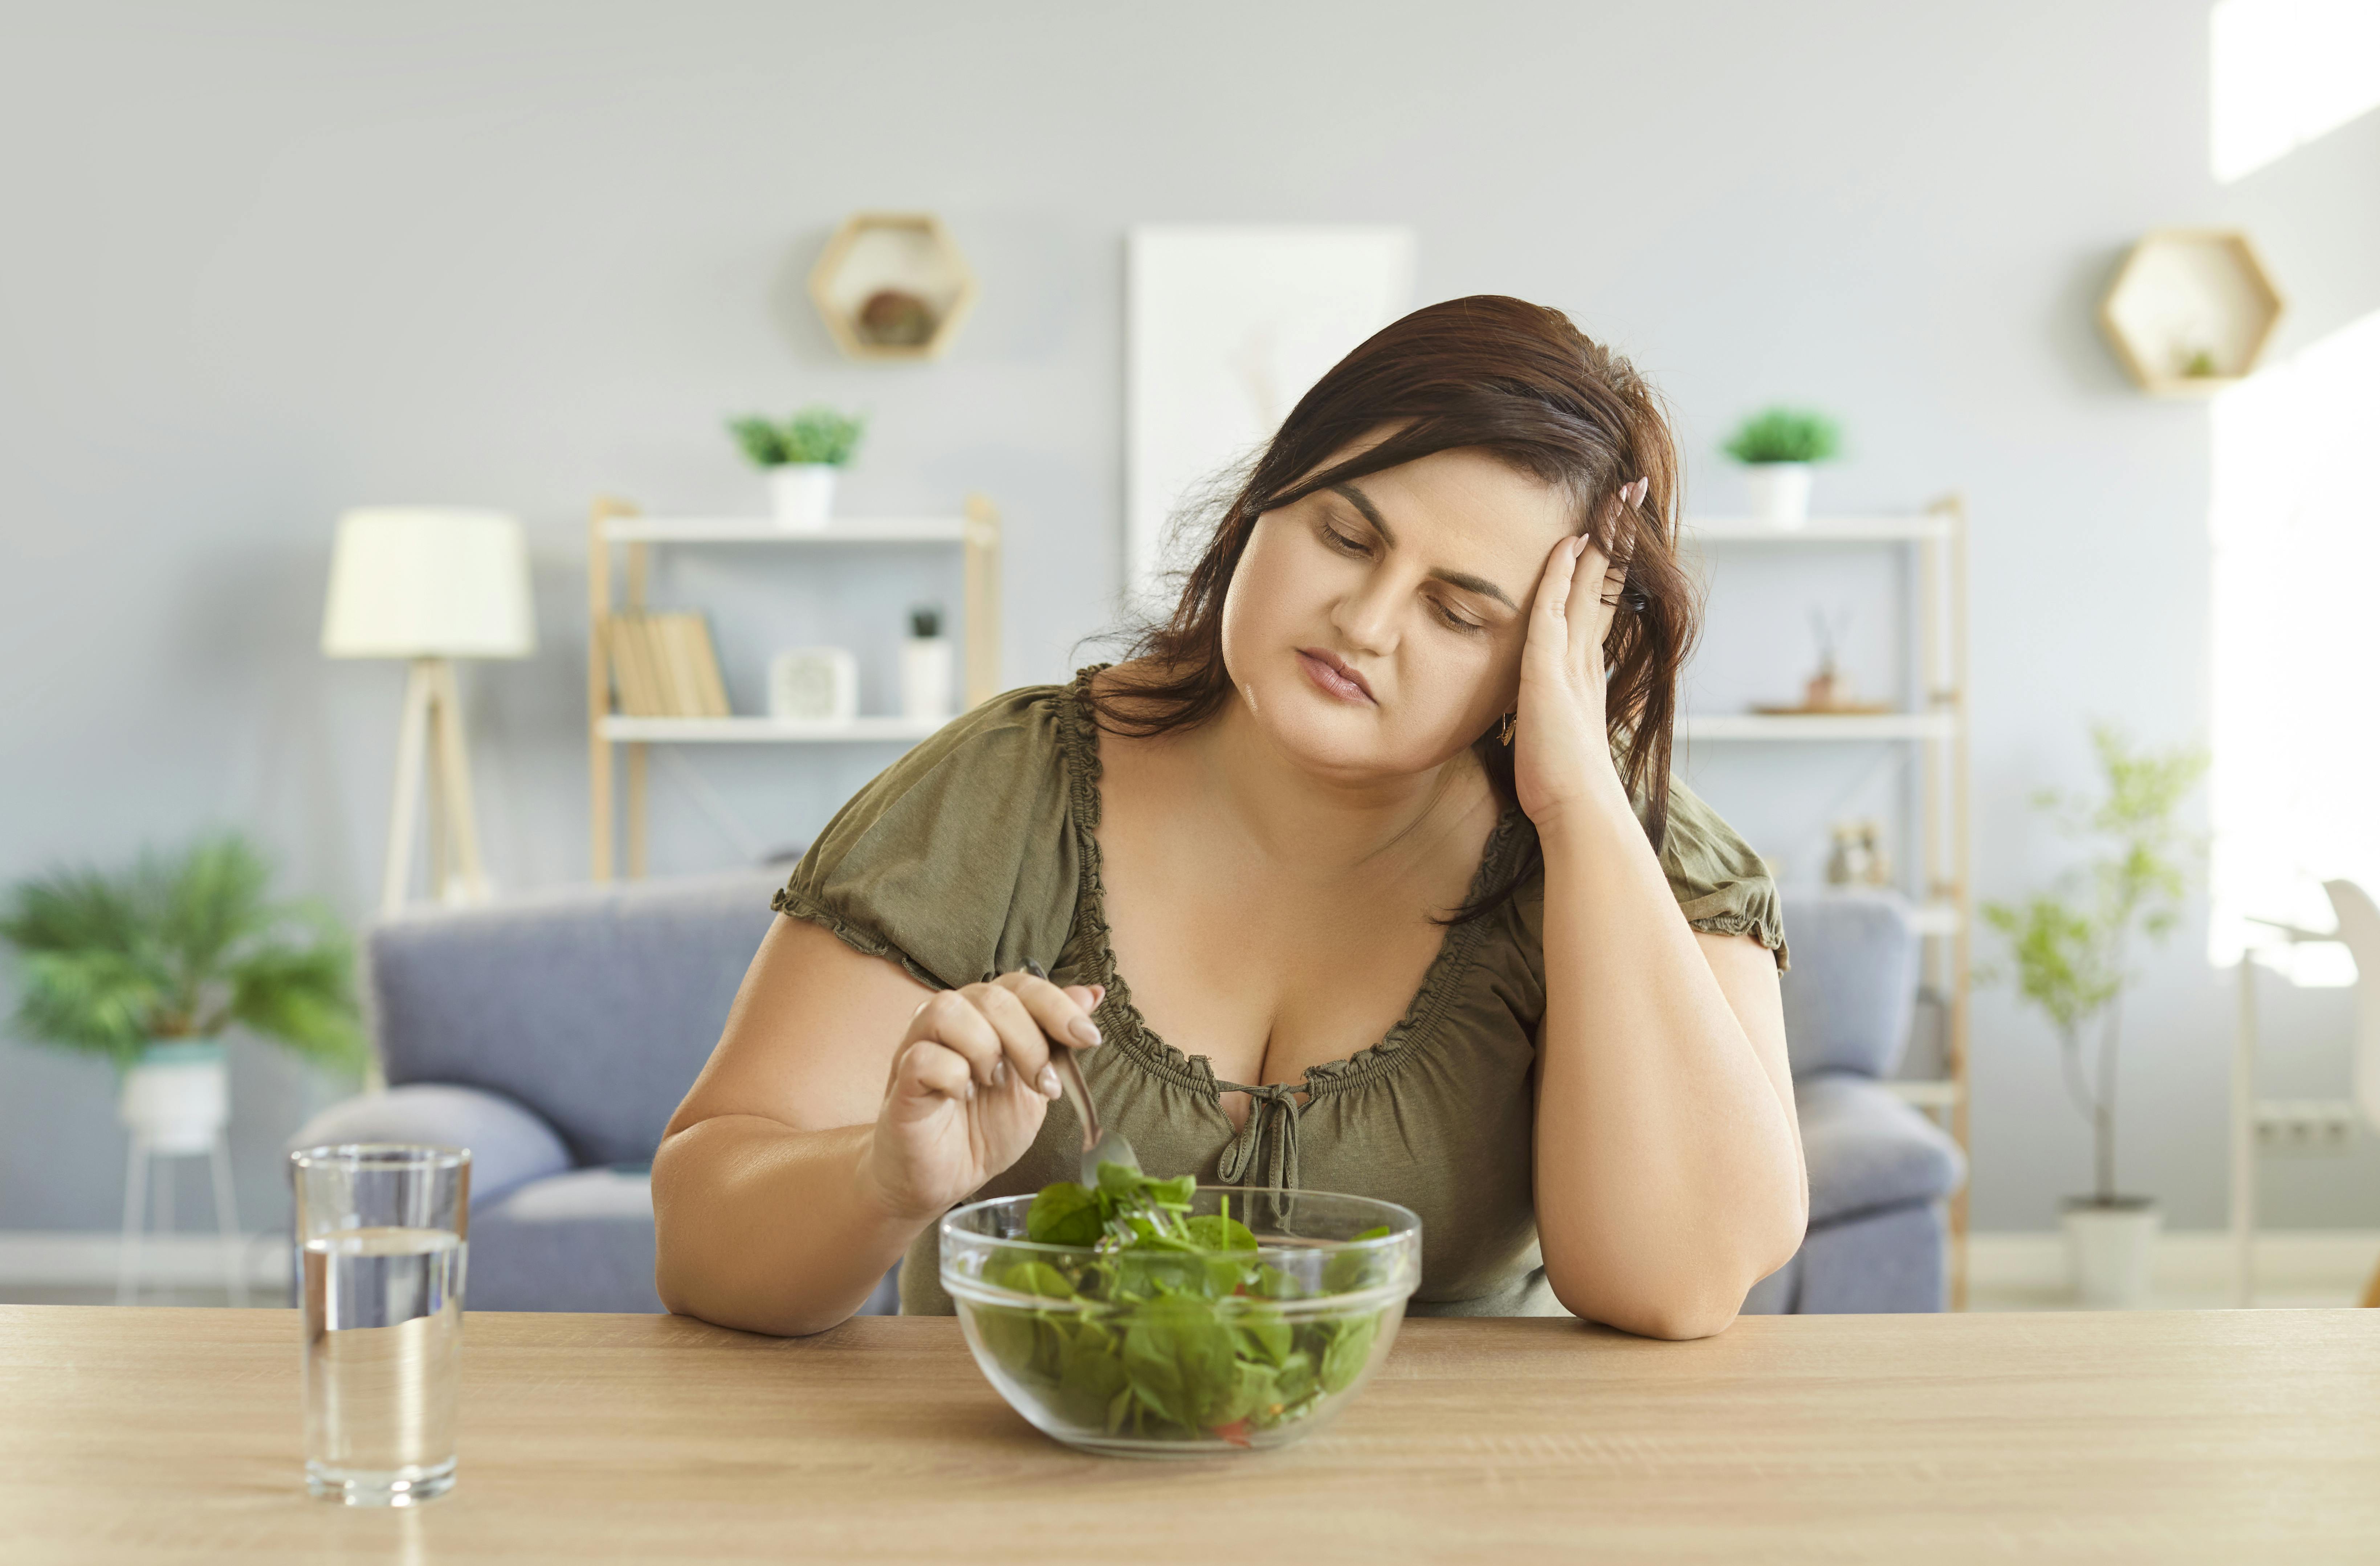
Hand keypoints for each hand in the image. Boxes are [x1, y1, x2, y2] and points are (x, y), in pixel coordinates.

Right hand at [862, 971, 1104, 1222]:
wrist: (943, 1178)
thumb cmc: (984, 1128)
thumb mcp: (1035, 1085)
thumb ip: (1056, 1039)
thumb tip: (1092, 994)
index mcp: (986, 1015)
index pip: (1022, 985)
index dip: (1059, 1006)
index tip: (1088, 1039)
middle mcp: (952, 1019)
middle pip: (993, 997)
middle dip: (1030, 1042)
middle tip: (1042, 1085)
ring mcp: (920, 1044)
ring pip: (950, 1010)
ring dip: (986, 1050)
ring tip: (995, 1085)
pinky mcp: (901, 1079)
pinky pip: (924, 1056)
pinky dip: (953, 1076)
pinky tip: (963, 1097)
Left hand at [1513, 480, 1644, 827]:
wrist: (1577, 810)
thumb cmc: (1563, 784)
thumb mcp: (1556, 732)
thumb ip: (1555, 709)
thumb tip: (1547, 708)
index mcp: (1587, 670)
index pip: (1598, 601)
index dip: (1607, 563)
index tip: (1616, 527)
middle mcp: (1586, 658)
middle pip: (1603, 581)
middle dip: (1617, 535)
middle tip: (1631, 492)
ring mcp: (1572, 662)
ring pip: (1588, 586)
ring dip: (1600, 541)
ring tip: (1614, 500)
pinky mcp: (1550, 672)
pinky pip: (1554, 611)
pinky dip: (1562, 576)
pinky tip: (1569, 546)